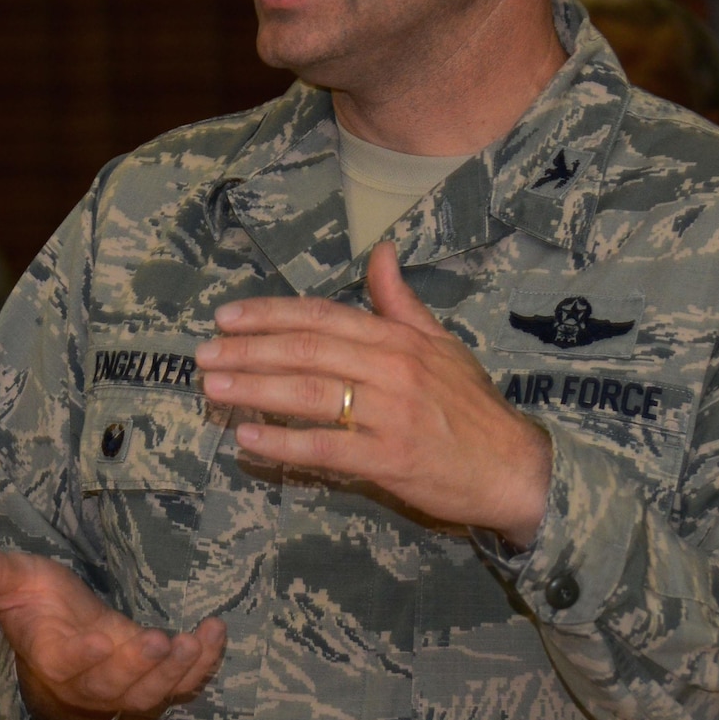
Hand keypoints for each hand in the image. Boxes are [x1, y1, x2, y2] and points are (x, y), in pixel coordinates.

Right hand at [0, 545, 225, 719]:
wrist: (67, 642)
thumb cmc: (40, 608)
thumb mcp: (14, 580)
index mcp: (54, 656)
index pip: (67, 664)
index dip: (83, 657)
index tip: (97, 638)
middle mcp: (92, 681)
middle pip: (116, 686)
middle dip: (139, 667)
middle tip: (160, 642)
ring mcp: (128, 687)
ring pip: (152, 693)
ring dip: (178, 671)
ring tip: (196, 640)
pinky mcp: (158, 682)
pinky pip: (184, 684)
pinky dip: (204, 664)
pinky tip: (216, 631)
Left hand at [195, 240, 550, 545]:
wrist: (515, 468)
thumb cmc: (472, 407)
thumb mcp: (442, 344)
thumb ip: (401, 302)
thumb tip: (381, 251)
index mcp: (398, 339)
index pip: (322, 317)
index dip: (269, 314)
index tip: (226, 316)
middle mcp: (391, 369)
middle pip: (306, 351)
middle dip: (248, 350)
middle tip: (203, 354)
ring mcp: (390, 414)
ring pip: (309, 395)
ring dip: (254, 389)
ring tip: (212, 388)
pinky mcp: (389, 459)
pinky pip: (325, 448)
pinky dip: (283, 443)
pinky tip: (248, 439)